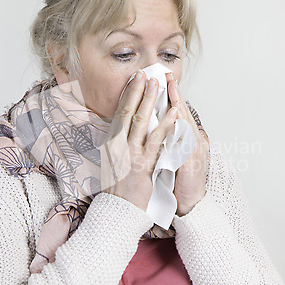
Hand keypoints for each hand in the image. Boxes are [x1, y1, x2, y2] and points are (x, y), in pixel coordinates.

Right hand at [101, 69, 177, 211]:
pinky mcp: (142, 165)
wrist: (117, 210)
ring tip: (159, 84)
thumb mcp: (112, 162)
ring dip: (150, 100)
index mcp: (110, 143)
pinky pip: (156, 141)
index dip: (127, 95)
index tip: (134, 80)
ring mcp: (129, 154)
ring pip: (140, 121)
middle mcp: (117, 145)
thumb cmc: (117, 188)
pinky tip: (173, 112)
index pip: (119, 113)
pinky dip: (166, 124)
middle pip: (128, 111)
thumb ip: (117, 144)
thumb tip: (121, 129)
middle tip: (146, 74)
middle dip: (138, 91)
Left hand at [166, 72, 209, 215]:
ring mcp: (195, 152)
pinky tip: (175, 117)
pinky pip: (186, 143)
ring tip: (172, 89)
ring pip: (186, 123)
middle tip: (167, 75)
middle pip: (183, 113)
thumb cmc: (179, 182)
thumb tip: (155, 126)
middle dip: (176, 93)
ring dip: (179, 105)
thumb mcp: (171, 156)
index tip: (162, 79)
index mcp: (186, 139)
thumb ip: (167, 140)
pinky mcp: (193, 164)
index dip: (170, 95)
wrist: (191, 205)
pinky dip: (181, 129)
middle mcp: (194, 142)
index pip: (177, 113)